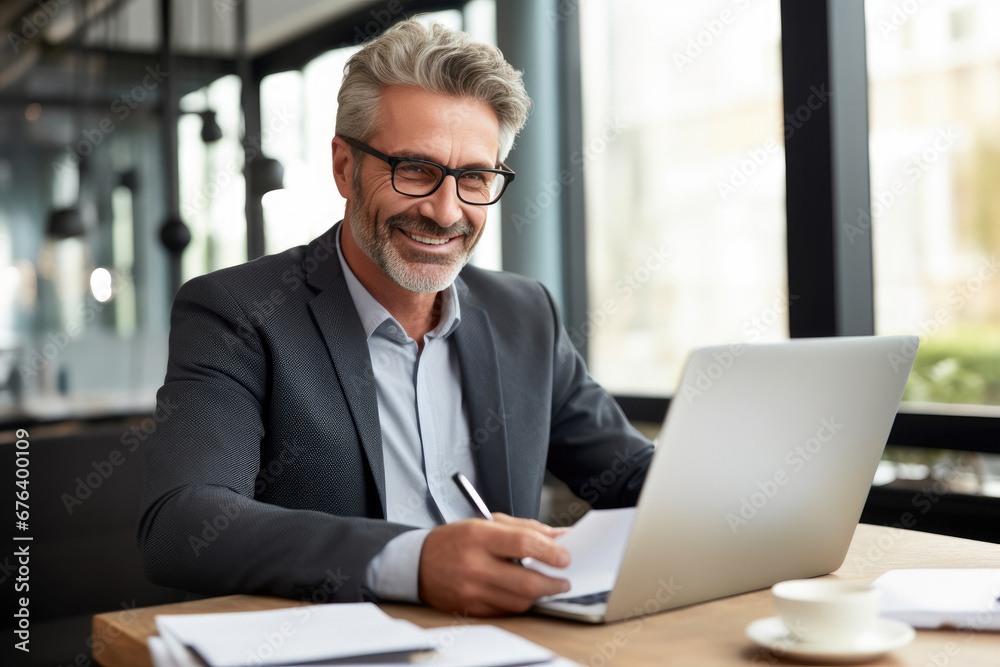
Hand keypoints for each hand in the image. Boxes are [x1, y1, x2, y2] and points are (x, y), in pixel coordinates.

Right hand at [418, 513, 571, 615]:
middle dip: (553, 583)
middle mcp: (475, 564)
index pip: (524, 544)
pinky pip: (505, 612)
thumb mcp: (487, 522)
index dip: (551, 552)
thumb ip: (525, 528)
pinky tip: (522, 593)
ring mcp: (471, 590)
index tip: (566, 557)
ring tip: (545, 585)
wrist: (417, 563)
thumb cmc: (455, 539)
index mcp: (480, 535)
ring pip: (519, 601)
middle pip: (526, 582)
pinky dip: (519, 603)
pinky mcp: (470, 609)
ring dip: (538, 595)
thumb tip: (559, 536)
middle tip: (564, 580)